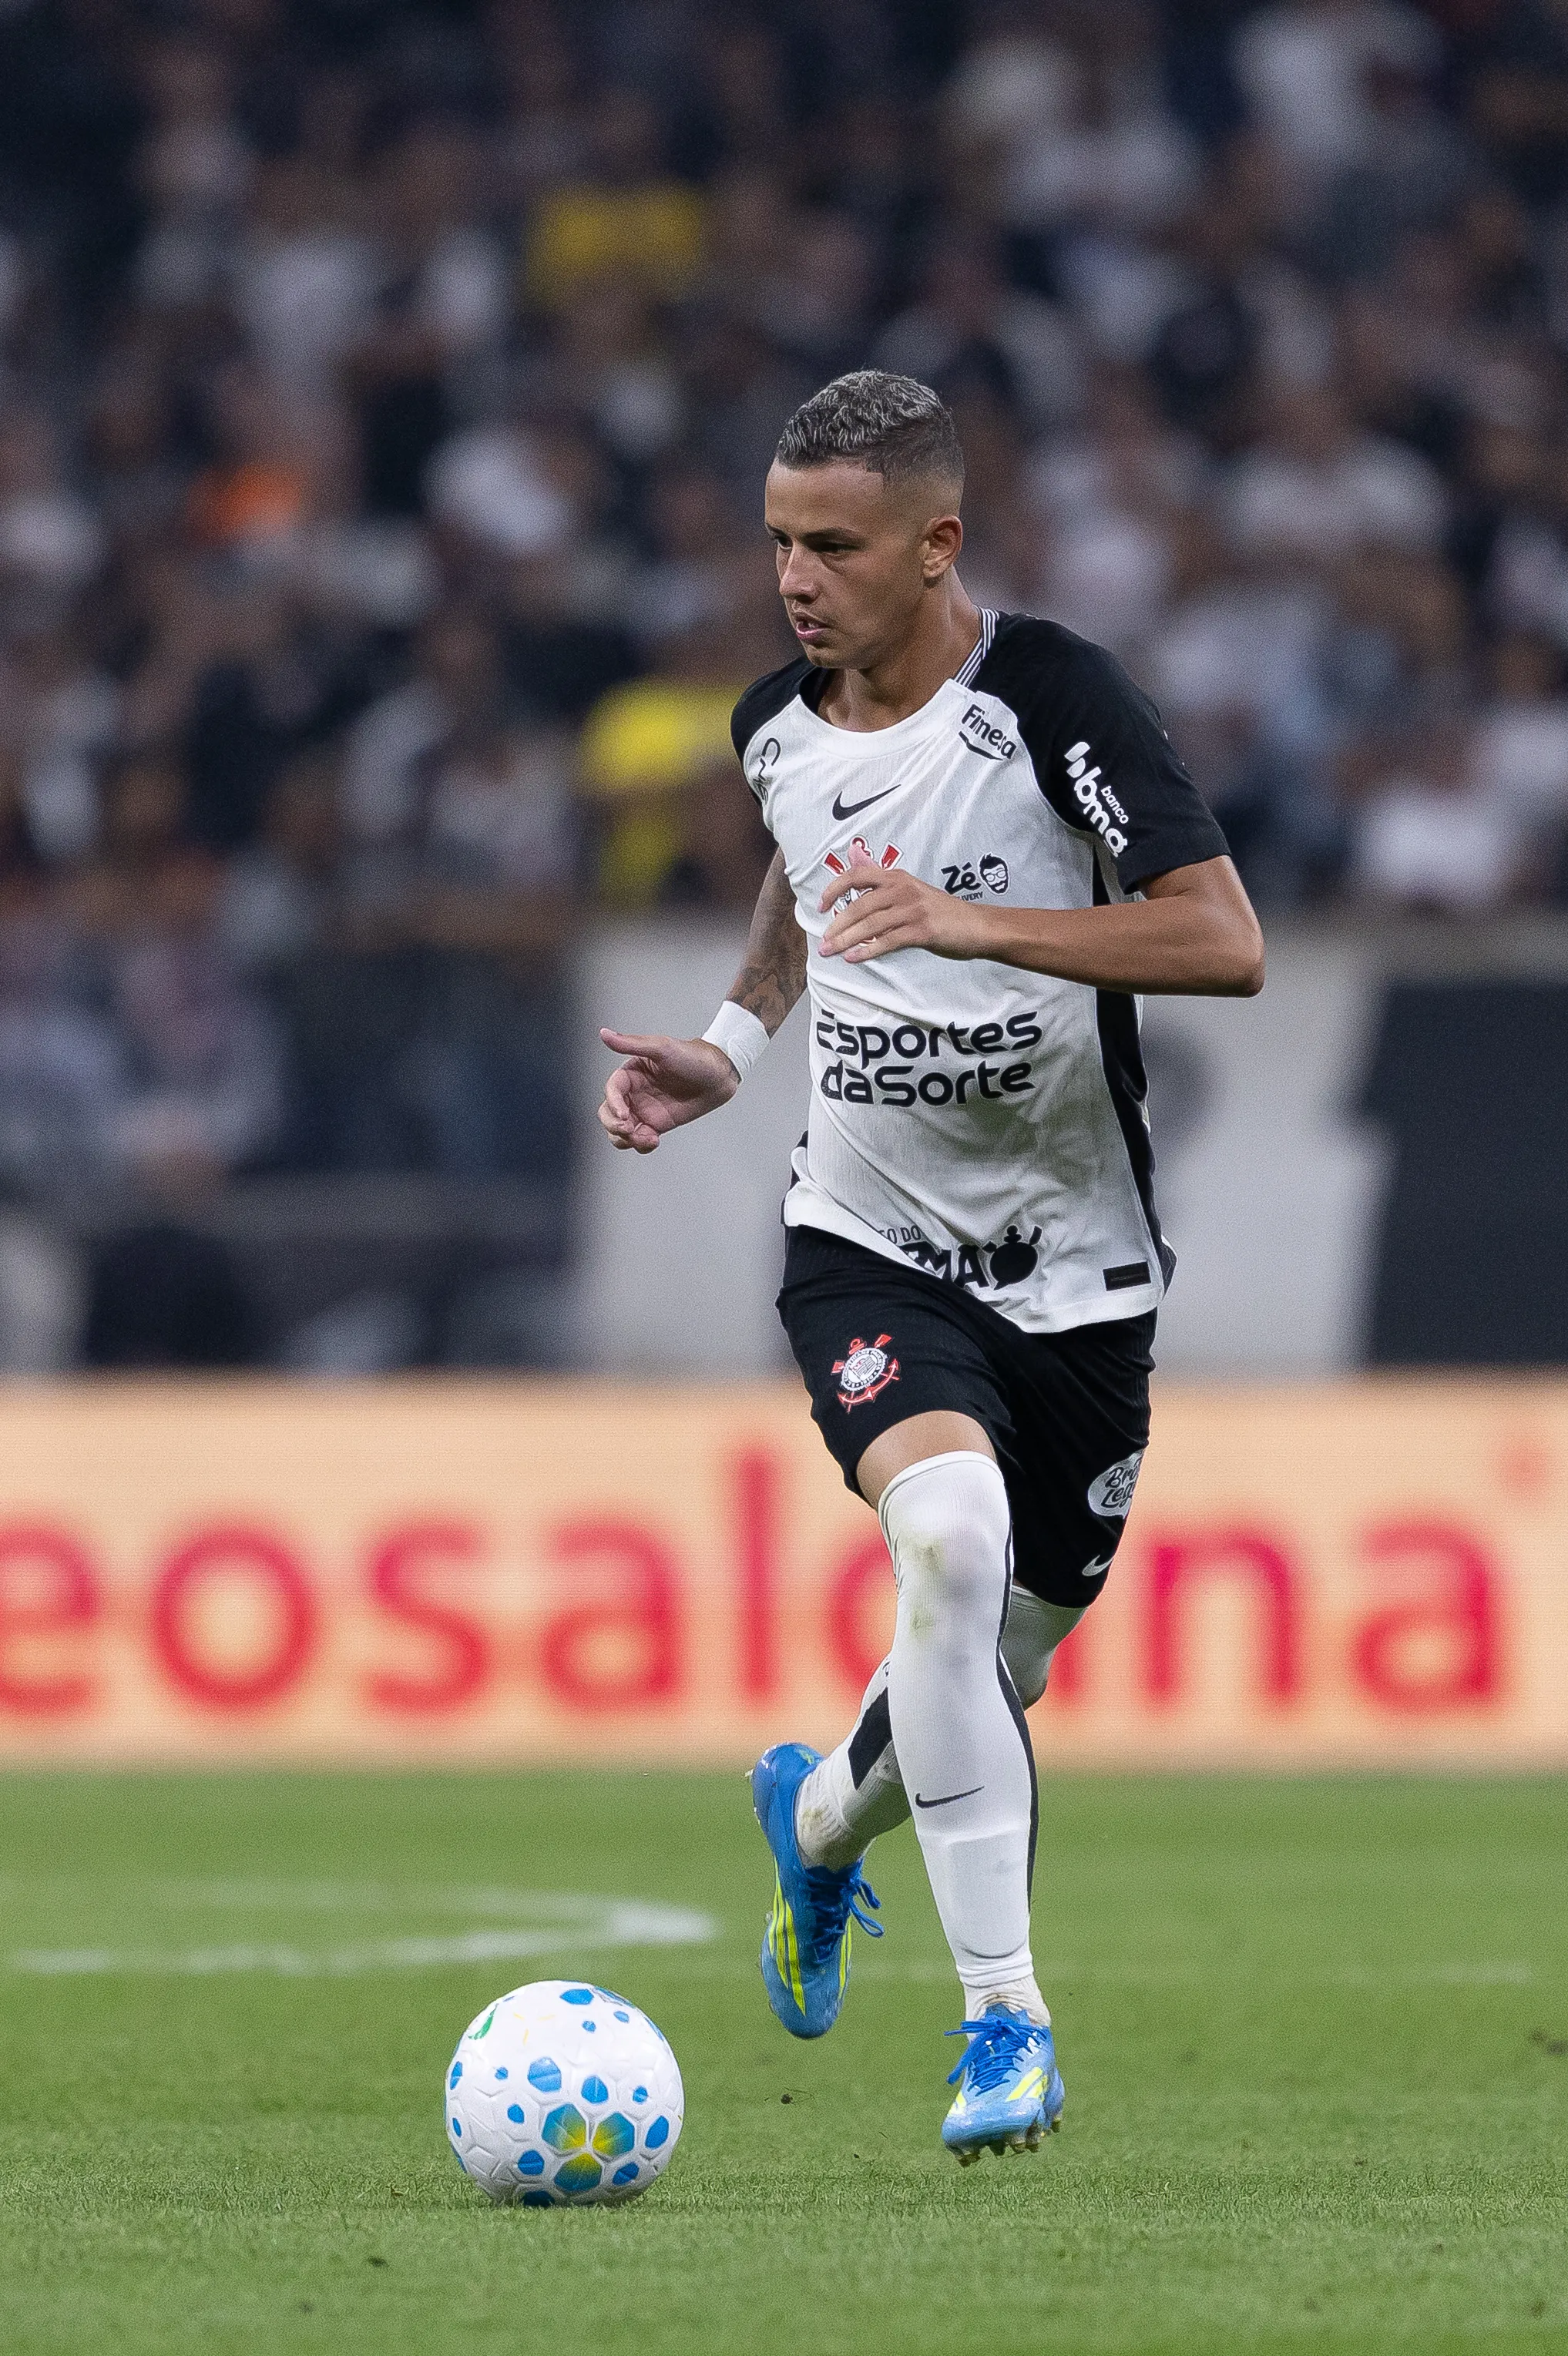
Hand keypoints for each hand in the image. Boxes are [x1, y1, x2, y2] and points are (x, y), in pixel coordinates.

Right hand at [598, 1028, 739, 1152]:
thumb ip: (632, 1043)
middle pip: (608, 1114)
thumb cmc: (691, 1056)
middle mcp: (633, 1093)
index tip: (624, 1115)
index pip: (611, 1090)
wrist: (718, 1075)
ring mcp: (643, 1110)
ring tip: (646, 1138)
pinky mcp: (655, 1124)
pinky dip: (640, 1145)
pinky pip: (639, 1139)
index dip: (613, 1104)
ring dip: (624, 1139)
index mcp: (630, 1073)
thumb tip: (604, 1034)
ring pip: (619, 1131)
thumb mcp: (661, 1047)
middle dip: (613, 1126)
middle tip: (629, 1130)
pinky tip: (653, 1140)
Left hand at [818, 842, 986, 962]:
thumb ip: (879, 878)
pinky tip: (854, 958)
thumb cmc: (939, 910)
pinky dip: (868, 951)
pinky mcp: (922, 930)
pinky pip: (888, 941)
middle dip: (837, 925)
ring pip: (871, 925)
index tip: (821, 907)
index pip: (856, 876)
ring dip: (847, 940)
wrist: (976, 926)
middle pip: (860, 905)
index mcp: (897, 877)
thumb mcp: (909, 888)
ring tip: (831, 953)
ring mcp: (913, 909)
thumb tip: (853, 855)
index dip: (834, 889)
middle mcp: (902, 889)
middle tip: (823, 943)